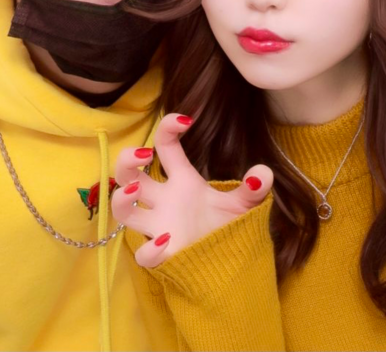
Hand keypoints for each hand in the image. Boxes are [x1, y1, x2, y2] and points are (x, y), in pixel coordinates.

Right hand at [111, 113, 273, 267]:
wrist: (228, 265)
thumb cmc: (226, 227)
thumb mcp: (242, 205)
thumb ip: (252, 190)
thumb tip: (264, 172)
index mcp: (182, 181)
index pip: (165, 147)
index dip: (168, 128)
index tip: (185, 120)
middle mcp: (164, 200)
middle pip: (128, 174)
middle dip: (125, 160)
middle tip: (143, 155)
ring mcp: (158, 226)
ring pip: (123, 210)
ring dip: (121, 198)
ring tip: (135, 191)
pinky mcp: (162, 255)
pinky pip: (144, 255)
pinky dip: (150, 249)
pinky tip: (167, 242)